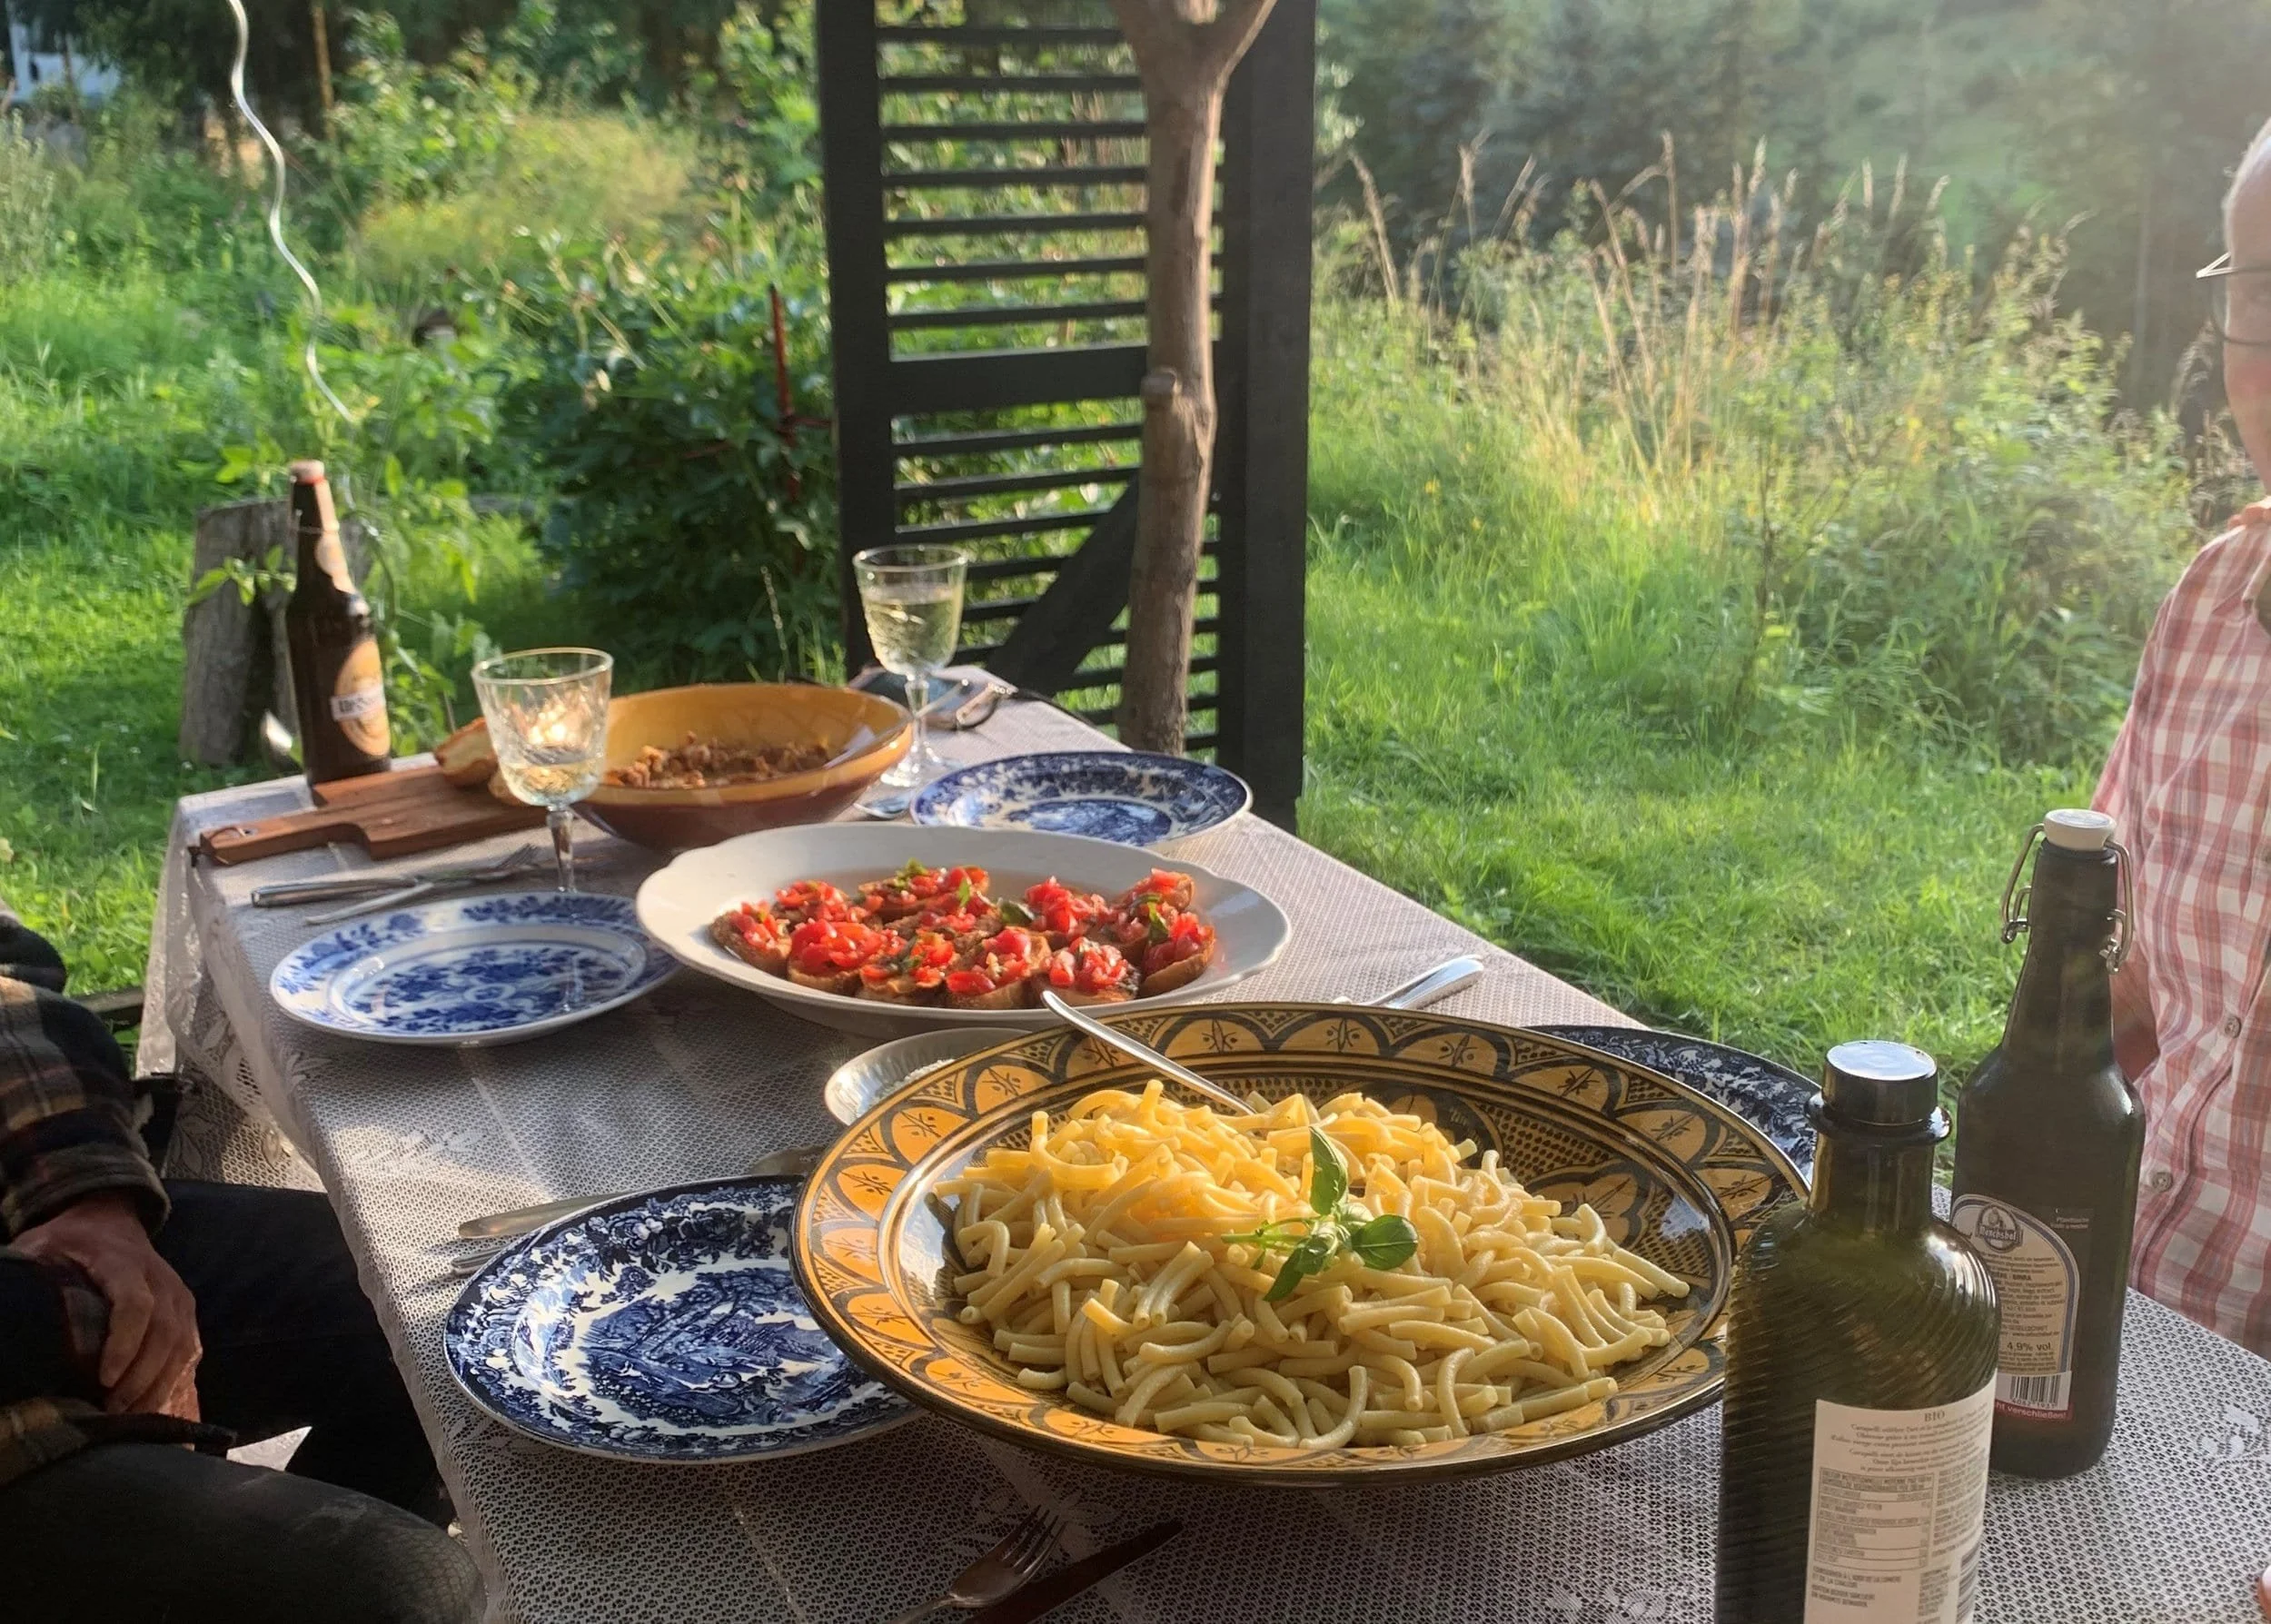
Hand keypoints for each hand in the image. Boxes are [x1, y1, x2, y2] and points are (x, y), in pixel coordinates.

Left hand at [13, 1193, 200, 1417]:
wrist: (111, 1219)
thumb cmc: (70, 1241)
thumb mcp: (41, 1248)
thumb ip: (27, 1274)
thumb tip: (6, 1310)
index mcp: (123, 1261)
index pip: (135, 1304)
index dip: (123, 1343)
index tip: (103, 1379)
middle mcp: (161, 1279)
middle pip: (165, 1332)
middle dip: (141, 1377)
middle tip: (110, 1412)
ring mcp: (179, 1297)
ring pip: (182, 1346)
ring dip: (158, 1386)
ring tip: (127, 1418)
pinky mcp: (186, 1314)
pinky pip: (189, 1352)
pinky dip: (171, 1383)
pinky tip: (148, 1407)